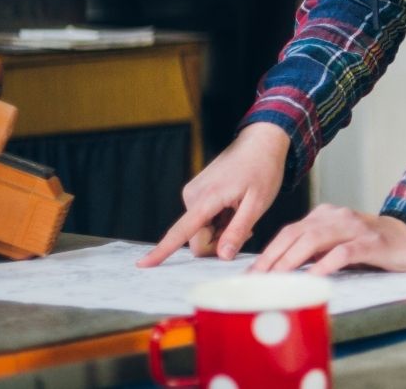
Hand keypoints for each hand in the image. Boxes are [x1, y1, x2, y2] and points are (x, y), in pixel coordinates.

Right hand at [136, 122, 288, 266]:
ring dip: (221, 230)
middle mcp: (192, 196)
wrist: (261, 141)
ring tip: (240, 212)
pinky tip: (234, 207)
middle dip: (220, 241)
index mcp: (206, 198)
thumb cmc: (262, 169)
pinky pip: (203, 219)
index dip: (163, 251)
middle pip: (197, 239)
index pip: (181, 232)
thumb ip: (238, 231)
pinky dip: (219, 220)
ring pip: (201, 230)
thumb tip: (222, 256)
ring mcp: (192, 193)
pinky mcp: (196, 193)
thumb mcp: (257, 204)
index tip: (143, 265)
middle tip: (245, 228)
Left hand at [249, 206, 405, 275]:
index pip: (288, 232)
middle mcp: (336, 217)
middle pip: (296, 234)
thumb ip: (313, 253)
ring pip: (315, 239)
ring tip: (277, 278)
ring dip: (292, 260)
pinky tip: (315, 277)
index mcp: (325, 216)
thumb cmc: (372, 247)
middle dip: (273, 258)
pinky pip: (344, 252)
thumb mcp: (337, 245)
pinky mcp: (371, 243)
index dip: (267, 253)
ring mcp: (354, 228)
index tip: (251, 275)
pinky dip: (326, 264)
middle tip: (257, 279)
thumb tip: (279, 274)